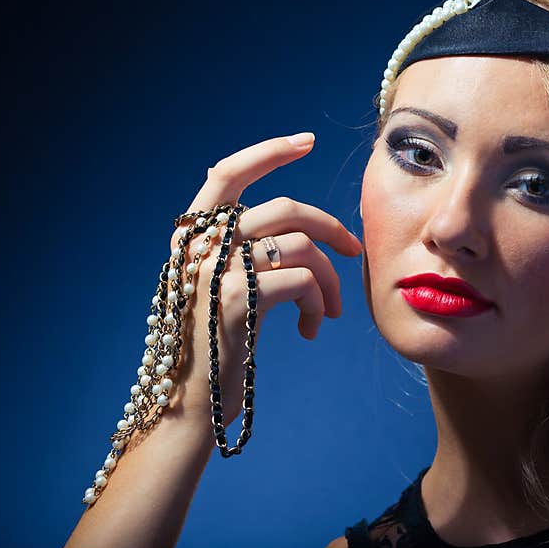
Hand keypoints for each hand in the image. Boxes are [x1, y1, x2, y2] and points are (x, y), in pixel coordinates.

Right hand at [166, 132, 362, 428]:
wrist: (193, 407)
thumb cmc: (216, 348)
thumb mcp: (221, 287)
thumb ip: (238, 248)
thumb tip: (267, 211)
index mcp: (193, 236)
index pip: (228, 173)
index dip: (268, 152)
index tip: (307, 141)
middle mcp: (200, 245)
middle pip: (284, 207)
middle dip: (331, 226)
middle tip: (355, 249)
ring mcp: (215, 269)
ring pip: (302, 244)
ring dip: (331, 280)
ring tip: (330, 312)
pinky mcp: (236, 299)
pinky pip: (304, 279)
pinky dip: (320, 304)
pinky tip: (313, 330)